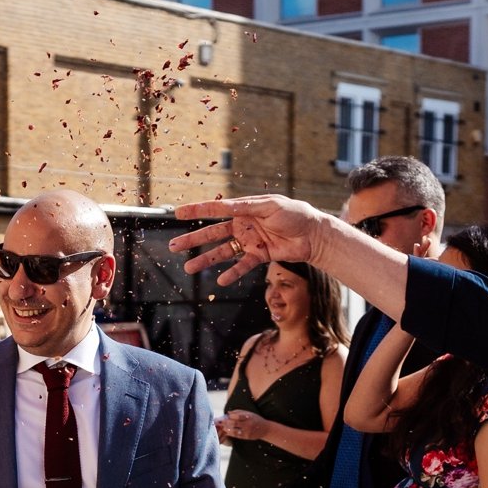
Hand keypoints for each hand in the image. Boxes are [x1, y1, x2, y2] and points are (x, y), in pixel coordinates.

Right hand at [168, 196, 329, 285]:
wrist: (314, 234)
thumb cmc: (295, 214)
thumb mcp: (270, 206)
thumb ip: (247, 207)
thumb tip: (226, 207)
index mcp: (244, 209)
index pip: (215, 210)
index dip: (197, 211)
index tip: (178, 213)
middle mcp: (243, 225)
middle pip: (212, 234)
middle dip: (193, 240)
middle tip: (173, 246)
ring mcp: (249, 242)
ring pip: (222, 252)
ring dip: (206, 261)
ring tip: (188, 268)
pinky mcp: (258, 256)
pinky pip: (241, 266)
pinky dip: (232, 273)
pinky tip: (221, 281)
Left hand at [214, 410, 266, 443]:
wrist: (265, 429)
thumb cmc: (255, 419)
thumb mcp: (249, 413)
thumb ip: (238, 412)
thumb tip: (228, 413)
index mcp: (248, 416)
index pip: (237, 416)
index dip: (230, 416)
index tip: (225, 416)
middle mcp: (248, 424)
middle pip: (234, 423)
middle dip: (226, 423)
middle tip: (220, 422)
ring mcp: (247, 431)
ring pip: (234, 431)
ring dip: (227, 429)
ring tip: (223, 427)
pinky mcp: (246, 437)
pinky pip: (236, 436)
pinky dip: (230, 434)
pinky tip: (226, 432)